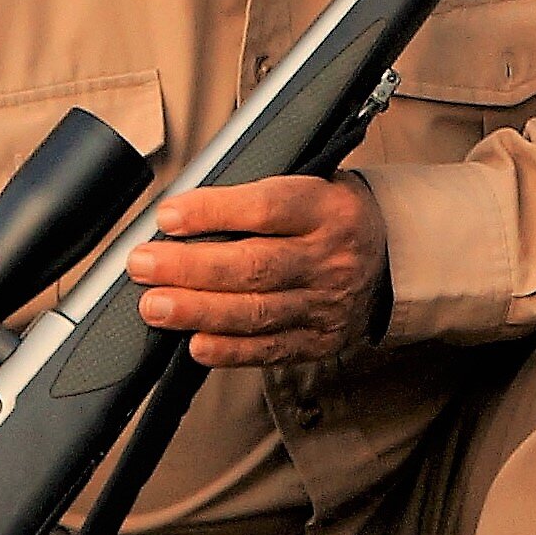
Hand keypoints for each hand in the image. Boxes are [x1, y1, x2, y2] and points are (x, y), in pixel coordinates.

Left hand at [127, 175, 387, 368]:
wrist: (391, 259)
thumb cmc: (329, 215)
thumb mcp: (309, 184)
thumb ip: (253, 197)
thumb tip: (180, 213)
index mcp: (327, 208)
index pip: (267, 208)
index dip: (214, 213)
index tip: (168, 216)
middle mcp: (329, 258)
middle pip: (255, 265)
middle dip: (191, 267)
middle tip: (143, 265)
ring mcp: (325, 304)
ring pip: (257, 312)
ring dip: (199, 310)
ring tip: (155, 306)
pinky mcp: (318, 340)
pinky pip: (270, 350)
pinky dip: (229, 350)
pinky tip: (195, 343)